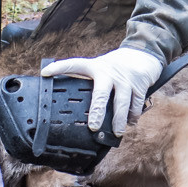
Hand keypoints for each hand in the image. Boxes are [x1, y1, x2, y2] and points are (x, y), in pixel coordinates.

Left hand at [40, 46, 164, 137]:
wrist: (142, 54)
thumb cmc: (114, 67)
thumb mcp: (99, 68)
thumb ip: (86, 80)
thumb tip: (68, 102)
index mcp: (95, 67)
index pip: (74, 65)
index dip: (60, 68)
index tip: (45, 73)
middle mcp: (109, 72)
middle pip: (101, 93)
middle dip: (98, 111)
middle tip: (93, 127)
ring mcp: (125, 80)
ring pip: (122, 102)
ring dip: (119, 119)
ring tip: (116, 132)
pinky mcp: (139, 85)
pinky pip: (136, 104)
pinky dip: (132, 115)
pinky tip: (129, 123)